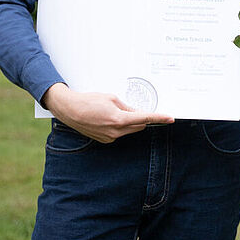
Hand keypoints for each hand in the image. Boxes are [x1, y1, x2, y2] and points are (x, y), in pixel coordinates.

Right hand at [41, 82, 173, 142]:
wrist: (70, 110)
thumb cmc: (89, 101)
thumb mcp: (112, 99)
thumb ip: (127, 107)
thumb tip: (138, 113)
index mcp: (119, 119)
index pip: (145, 118)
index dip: (159, 118)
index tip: (170, 118)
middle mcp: (116, 132)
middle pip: (138, 126)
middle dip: (140, 118)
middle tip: (134, 108)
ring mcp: (110, 138)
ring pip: (129, 130)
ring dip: (129, 122)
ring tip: (114, 111)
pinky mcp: (105, 140)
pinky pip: (119, 133)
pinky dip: (120, 126)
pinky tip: (107, 118)